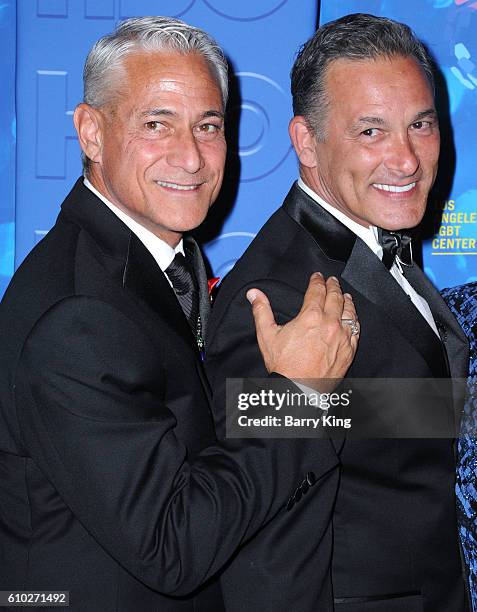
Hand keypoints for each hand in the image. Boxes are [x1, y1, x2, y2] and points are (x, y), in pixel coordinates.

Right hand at [246, 273, 358, 389]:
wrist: (299, 389)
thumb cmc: (285, 366)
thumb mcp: (267, 335)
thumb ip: (262, 311)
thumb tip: (254, 294)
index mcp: (310, 317)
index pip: (317, 291)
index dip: (317, 281)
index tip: (317, 277)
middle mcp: (329, 323)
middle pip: (335, 297)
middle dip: (333, 286)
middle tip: (331, 281)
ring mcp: (342, 336)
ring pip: (349, 311)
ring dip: (346, 300)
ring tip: (344, 295)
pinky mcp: (349, 349)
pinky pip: (356, 329)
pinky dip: (354, 319)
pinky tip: (352, 317)